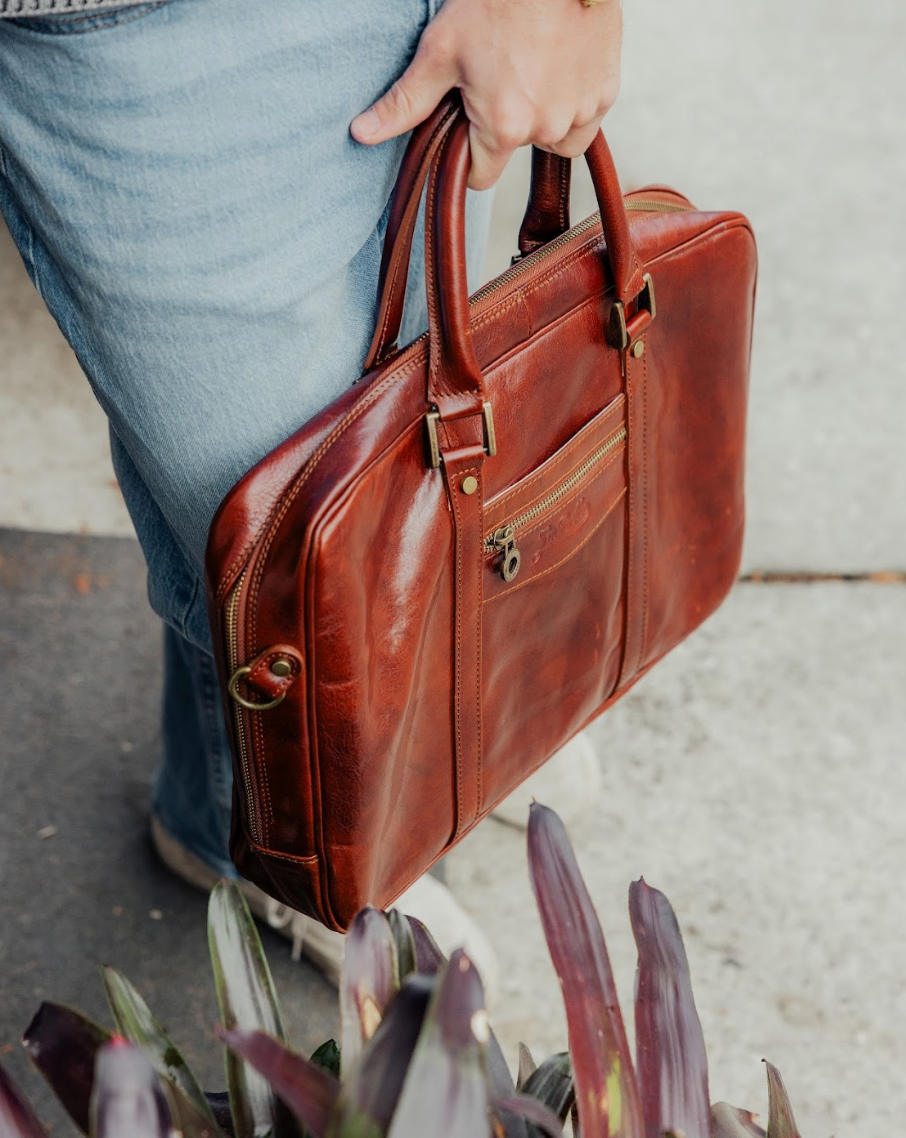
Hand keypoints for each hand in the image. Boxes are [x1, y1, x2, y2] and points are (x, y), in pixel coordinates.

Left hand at [350, 0, 622, 190]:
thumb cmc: (497, 1)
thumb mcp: (441, 50)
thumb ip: (406, 102)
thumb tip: (362, 134)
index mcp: (503, 128)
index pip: (480, 177)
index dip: (469, 154)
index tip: (468, 124)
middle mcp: (546, 129)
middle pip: (516, 151)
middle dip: (506, 125)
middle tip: (499, 75)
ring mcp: (582, 113)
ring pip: (555, 140)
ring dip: (543, 118)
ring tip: (531, 72)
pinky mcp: (607, 93)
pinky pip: (586, 118)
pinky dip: (573, 101)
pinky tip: (559, 67)